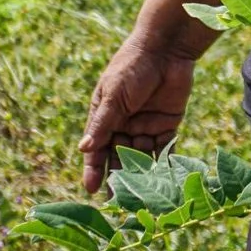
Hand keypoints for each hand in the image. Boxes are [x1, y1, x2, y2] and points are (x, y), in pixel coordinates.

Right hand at [78, 35, 197, 193]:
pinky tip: (163, 181)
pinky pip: (164, 149)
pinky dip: (163, 164)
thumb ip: (103, 122)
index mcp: (105, 117)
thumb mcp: (115, 94)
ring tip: (141, 196)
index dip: (93, 169)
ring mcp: (145, 127)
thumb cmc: (133, 66)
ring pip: (141, 158)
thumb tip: (83, 149)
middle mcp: (123, 125)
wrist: (166, 48)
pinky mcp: (167, 125)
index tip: (91, 189)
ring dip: (140, 176)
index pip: (97, 149)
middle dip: (118, 179)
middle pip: (119, 158)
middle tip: (117, 203)